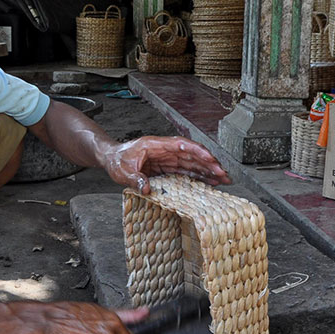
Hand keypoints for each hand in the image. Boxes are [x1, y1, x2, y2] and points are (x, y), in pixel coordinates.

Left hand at [103, 136, 229, 193]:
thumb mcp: (123, 171)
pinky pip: (186, 171)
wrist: (111, 159)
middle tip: (223, 173)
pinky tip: (210, 182)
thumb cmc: (117, 160)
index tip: (210, 158)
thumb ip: (136, 179)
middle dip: (209, 163)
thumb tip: (147, 189)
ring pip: (192, 163)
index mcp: (155, 145)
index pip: (181, 145)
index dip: (197, 151)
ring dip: (208, 170)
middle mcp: (165, 150)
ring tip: (223, 179)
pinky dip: (199, 176)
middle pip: (191, 154)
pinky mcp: (167, 167)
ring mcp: (168, 159)